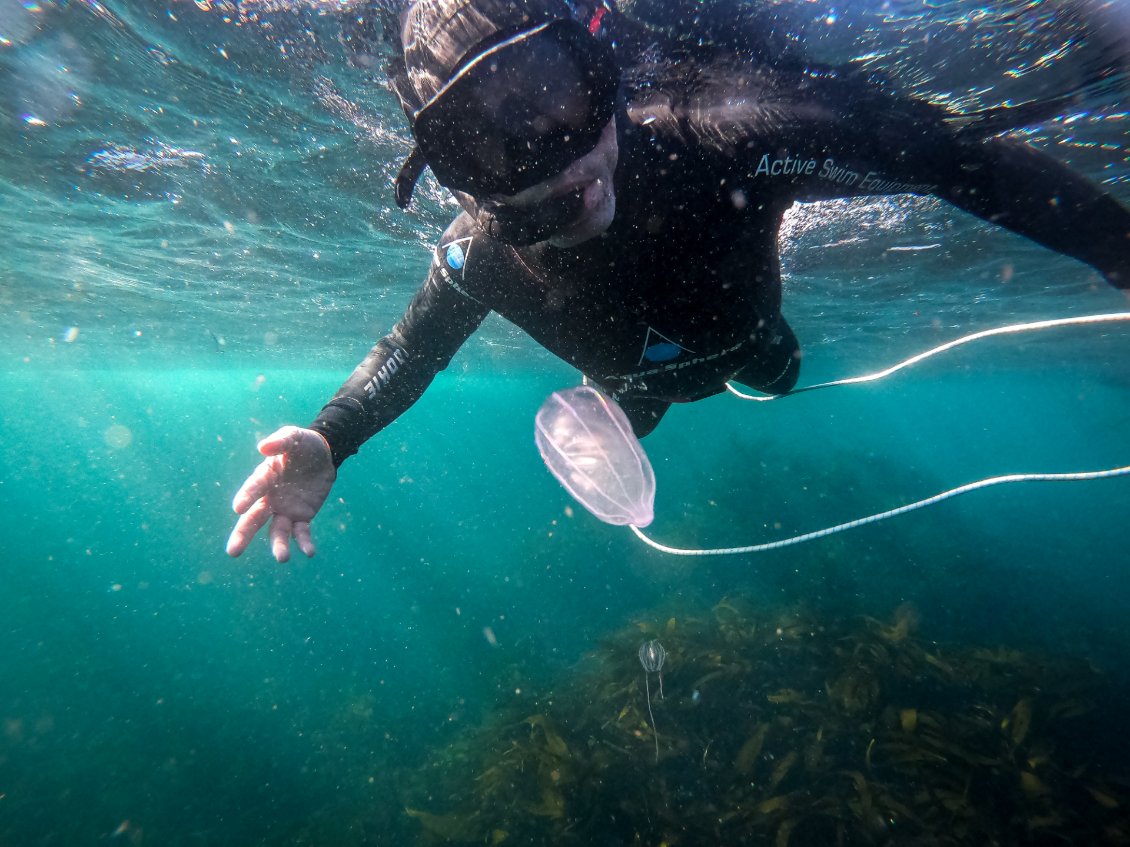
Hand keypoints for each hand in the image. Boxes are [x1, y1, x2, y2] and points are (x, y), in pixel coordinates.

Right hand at [226, 426, 335, 561]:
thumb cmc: (303, 445)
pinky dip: (304, 542)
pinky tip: (309, 552)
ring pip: (277, 531)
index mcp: (264, 478)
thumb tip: (263, 447)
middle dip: (243, 535)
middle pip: (253, 519)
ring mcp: (285, 509)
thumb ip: (281, 441)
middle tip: (233, 552)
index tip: (238, 508)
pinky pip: (301, 532)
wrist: (324, 455)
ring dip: (278, 545)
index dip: (246, 496)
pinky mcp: (302, 517)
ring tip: (283, 558)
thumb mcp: (294, 437)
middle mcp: (270, 498)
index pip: (253, 488)